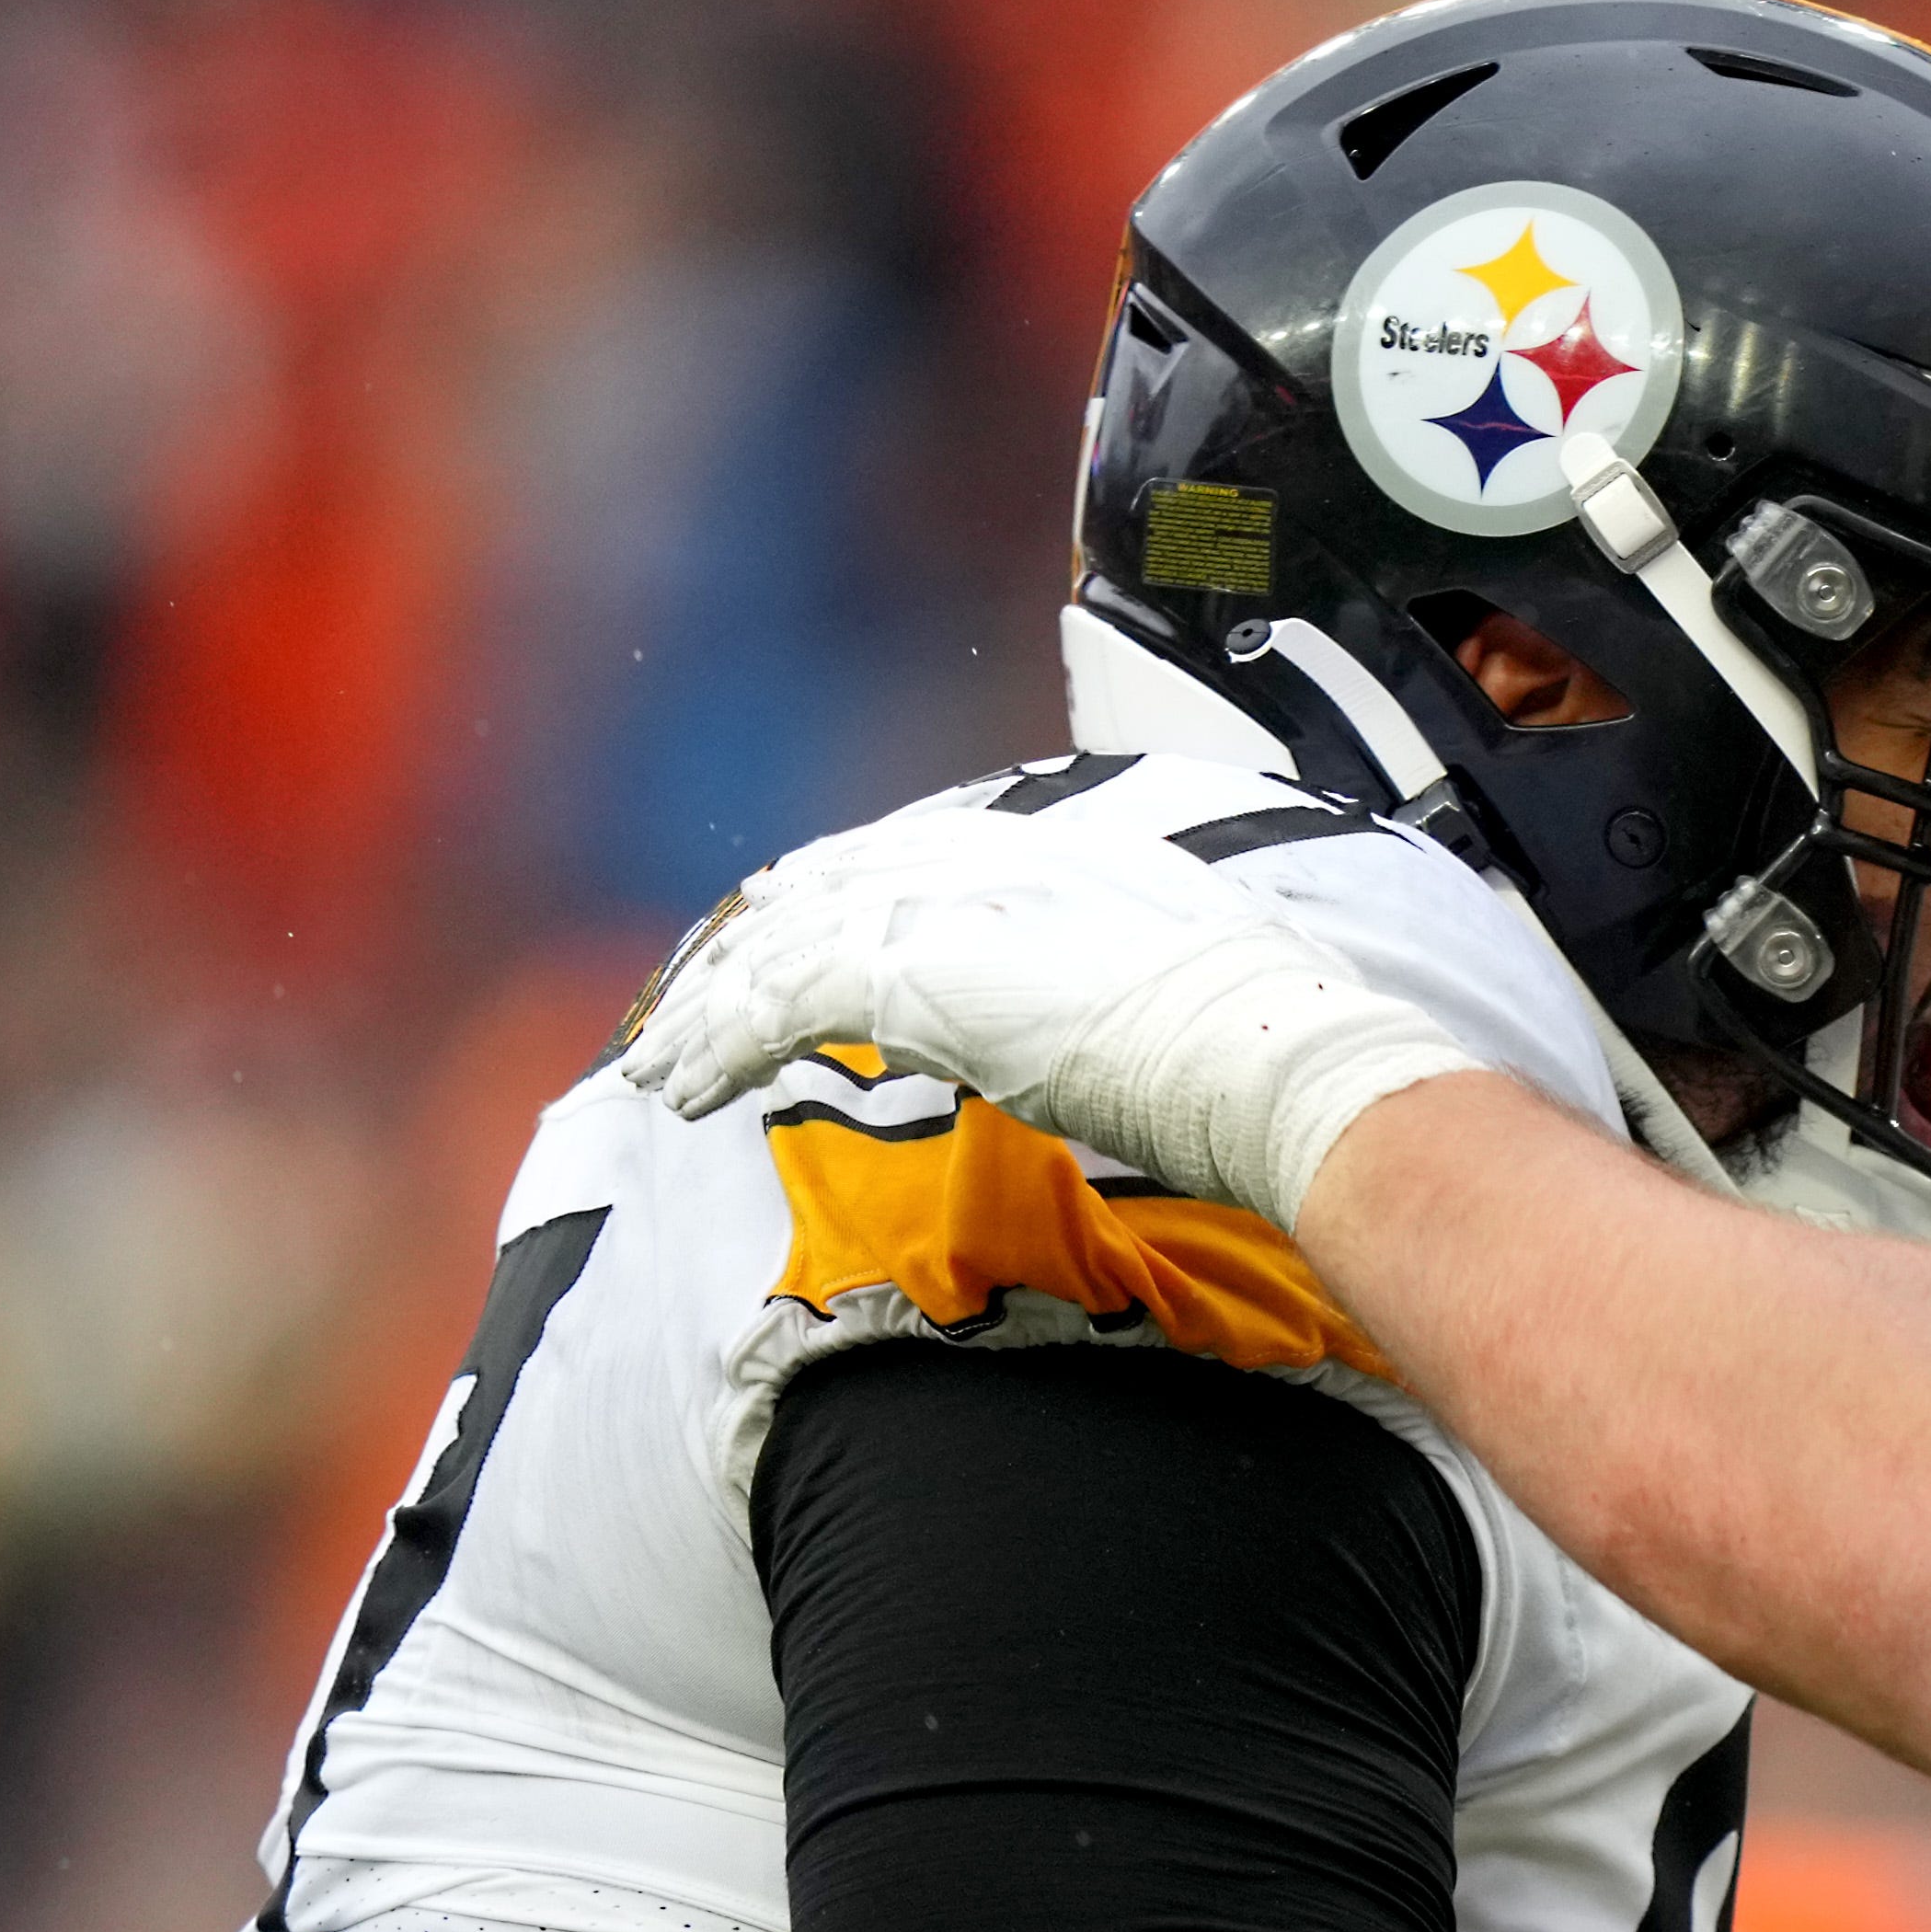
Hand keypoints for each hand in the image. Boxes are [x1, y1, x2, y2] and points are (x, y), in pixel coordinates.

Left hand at [619, 806, 1479, 1226]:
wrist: (1268, 1048)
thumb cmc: (1266, 1029)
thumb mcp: (1195, 960)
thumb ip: (1133, 955)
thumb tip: (1141, 991)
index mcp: (1044, 844)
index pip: (898, 856)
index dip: (826, 896)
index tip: (779, 927)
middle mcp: (978, 858)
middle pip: (820, 890)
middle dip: (747, 945)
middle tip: (693, 997)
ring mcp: (940, 913)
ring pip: (778, 949)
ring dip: (709, 1010)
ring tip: (662, 1062)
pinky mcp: (904, 980)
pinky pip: (772, 1009)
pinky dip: (719, 1048)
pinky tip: (681, 1087)